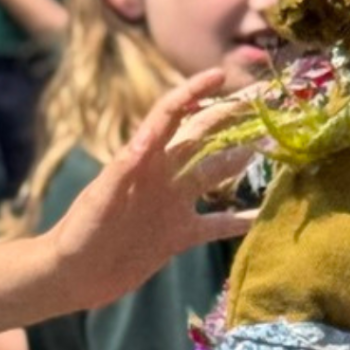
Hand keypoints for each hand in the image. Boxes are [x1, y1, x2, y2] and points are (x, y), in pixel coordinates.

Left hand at [51, 69, 260, 309]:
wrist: (73, 275)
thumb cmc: (79, 232)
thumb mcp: (99, 198)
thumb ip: (123, 168)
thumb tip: (146, 137)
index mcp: (142, 159)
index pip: (172, 114)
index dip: (195, 91)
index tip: (221, 75)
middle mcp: (163, 175)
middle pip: (204, 136)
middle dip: (233, 115)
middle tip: (267, 99)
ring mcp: (174, 204)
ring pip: (217, 175)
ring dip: (243, 161)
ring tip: (276, 148)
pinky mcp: (180, 235)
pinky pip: (217, 224)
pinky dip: (241, 221)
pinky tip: (266, 216)